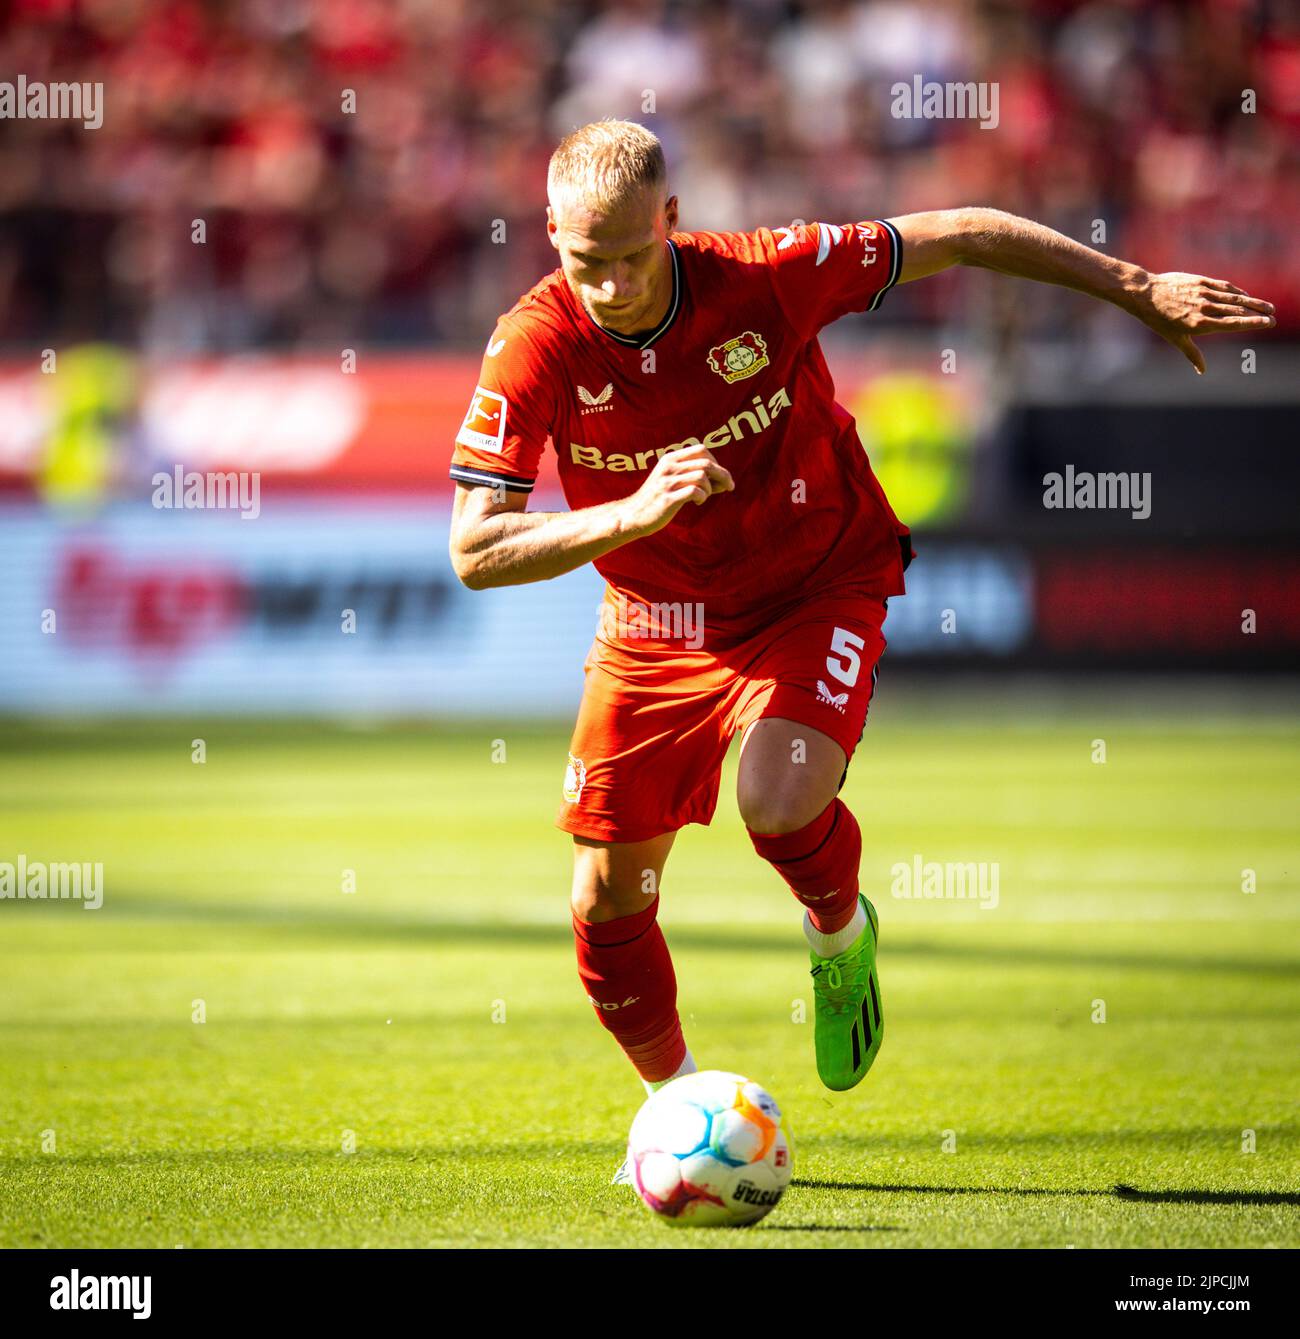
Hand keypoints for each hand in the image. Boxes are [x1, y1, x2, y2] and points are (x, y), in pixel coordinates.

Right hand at [619, 443, 734, 537]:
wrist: (633, 515)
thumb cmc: (658, 499)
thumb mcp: (672, 480)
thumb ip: (694, 476)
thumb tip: (725, 480)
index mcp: (670, 459)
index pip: (702, 450)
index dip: (716, 462)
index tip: (720, 477)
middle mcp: (669, 467)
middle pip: (706, 463)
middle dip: (723, 475)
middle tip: (730, 487)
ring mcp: (667, 482)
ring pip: (702, 476)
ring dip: (710, 488)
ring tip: (703, 497)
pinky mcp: (668, 498)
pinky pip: (695, 491)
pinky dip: (702, 496)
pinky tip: (697, 502)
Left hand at [1128, 271, 1274, 373]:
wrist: (1145, 294)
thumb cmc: (1158, 319)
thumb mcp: (1175, 339)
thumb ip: (1193, 354)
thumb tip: (1202, 371)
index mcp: (1199, 324)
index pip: (1233, 323)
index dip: (1252, 323)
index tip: (1268, 322)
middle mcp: (1204, 308)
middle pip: (1237, 310)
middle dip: (1257, 313)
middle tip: (1272, 316)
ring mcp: (1203, 293)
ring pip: (1234, 298)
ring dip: (1252, 302)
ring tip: (1267, 306)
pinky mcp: (1201, 281)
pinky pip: (1224, 287)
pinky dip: (1236, 291)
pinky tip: (1246, 296)